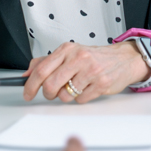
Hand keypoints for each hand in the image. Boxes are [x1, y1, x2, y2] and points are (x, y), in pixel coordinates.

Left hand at [23, 41, 148, 103]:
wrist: (123, 59)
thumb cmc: (94, 57)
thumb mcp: (69, 53)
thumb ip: (46, 62)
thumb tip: (27, 73)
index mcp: (67, 49)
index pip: (42, 69)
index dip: (31, 84)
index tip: (27, 93)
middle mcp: (78, 58)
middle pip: (50, 84)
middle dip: (48, 94)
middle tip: (52, 93)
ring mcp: (90, 71)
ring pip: (65, 95)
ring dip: (66, 96)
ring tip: (76, 87)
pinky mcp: (101, 84)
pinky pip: (80, 100)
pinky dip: (81, 98)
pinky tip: (87, 88)